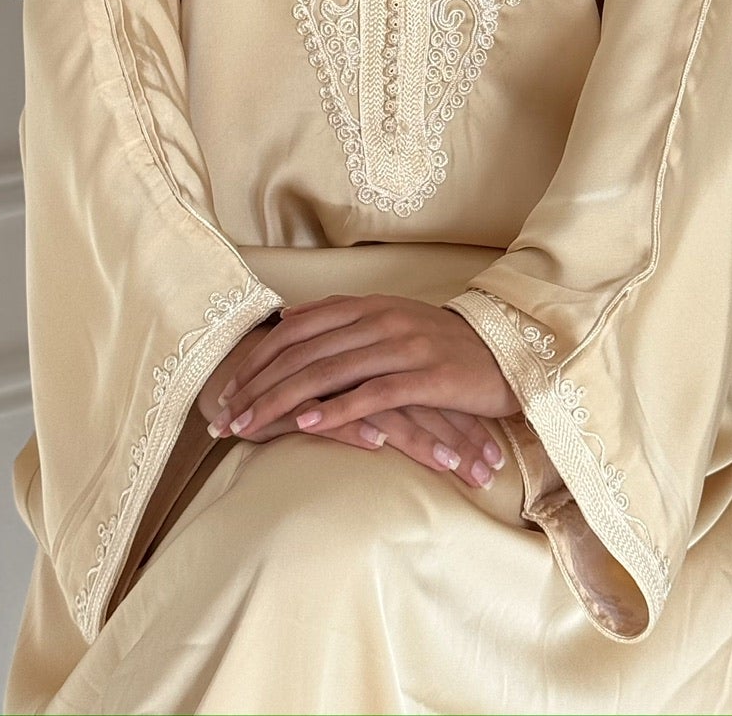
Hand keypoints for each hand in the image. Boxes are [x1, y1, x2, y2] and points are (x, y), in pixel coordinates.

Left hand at [204, 295, 518, 463]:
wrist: (506, 353)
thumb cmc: (443, 345)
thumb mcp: (391, 320)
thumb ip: (343, 318)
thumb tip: (289, 317)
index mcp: (368, 306)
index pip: (298, 330)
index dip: (258, 359)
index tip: (227, 390)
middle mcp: (380, 319)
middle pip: (304, 353)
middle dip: (258, 387)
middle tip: (225, 418)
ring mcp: (402, 346)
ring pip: (328, 373)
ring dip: (281, 402)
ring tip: (250, 426)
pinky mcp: (425, 376)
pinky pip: (371, 393)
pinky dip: (334, 409)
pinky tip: (304, 424)